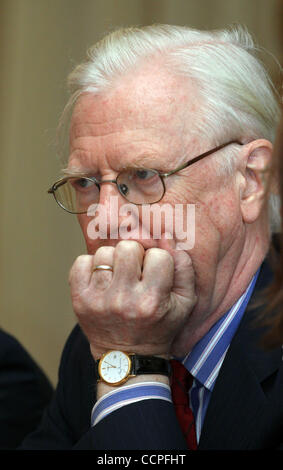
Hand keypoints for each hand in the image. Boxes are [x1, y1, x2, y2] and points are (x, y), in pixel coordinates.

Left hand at [69, 239, 196, 358]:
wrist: (127, 358)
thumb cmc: (159, 326)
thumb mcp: (185, 303)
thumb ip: (184, 268)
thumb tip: (169, 238)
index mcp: (152, 300)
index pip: (158, 255)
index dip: (158, 261)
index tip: (154, 275)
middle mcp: (123, 299)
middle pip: (128, 247)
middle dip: (135, 256)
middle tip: (135, 271)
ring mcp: (97, 299)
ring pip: (104, 252)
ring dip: (114, 261)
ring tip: (118, 277)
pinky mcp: (79, 299)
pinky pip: (81, 262)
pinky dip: (91, 266)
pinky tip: (102, 279)